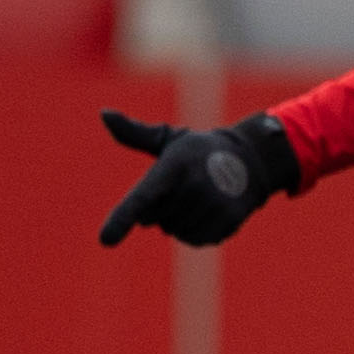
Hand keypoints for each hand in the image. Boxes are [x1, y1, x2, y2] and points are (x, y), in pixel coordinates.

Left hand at [95, 109, 296, 246]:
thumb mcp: (168, 140)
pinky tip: (207, 213)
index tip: (105, 240)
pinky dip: (195, 232)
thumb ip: (134, 133)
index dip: (122, 218)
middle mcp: (196, 184)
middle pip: (156, 220)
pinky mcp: (231, 219)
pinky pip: (197, 240)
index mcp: (174, 164)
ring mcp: (216, 203)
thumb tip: (104, 113)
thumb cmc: (198, 152)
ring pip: (176, 231)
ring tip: (195, 201)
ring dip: (178, 222)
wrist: (250, 160)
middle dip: (160, 210)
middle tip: (180, 190)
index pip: (143, 196)